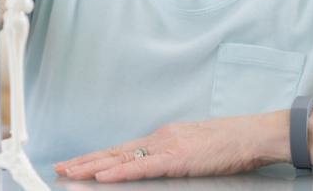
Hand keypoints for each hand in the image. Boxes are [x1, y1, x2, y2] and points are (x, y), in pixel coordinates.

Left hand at [53, 113, 287, 182]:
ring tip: (70, 173)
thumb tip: (156, 165)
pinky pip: (142, 167)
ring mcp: (167, 147)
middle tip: (60, 168)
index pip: (122, 150)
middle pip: (114, 152)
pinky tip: (102, 177)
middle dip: (85, 161)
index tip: (75, 163)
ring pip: (121, 159)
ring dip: (93, 167)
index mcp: (163, 137)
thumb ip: (173, 155)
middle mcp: (159, 138)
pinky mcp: (177, 158)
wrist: (252, 135)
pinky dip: (119, 172)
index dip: (96, 157)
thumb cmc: (230, 144)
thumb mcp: (194, 147)